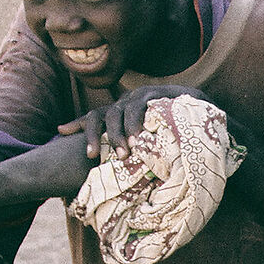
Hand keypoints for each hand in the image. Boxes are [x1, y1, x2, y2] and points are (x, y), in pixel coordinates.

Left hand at [61, 84, 181, 160]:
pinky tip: (138, 137)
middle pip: (100, 115)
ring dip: (118, 134)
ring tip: (123, 153)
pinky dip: (136, 122)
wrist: (202, 110)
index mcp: (120, 112)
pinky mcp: (155, 93)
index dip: (77, 123)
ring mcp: (139, 96)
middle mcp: (126, 101)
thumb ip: (131, 149)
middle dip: (95, 136)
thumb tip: (113, 171)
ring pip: (118, 112)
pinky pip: (139, 106)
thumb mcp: (148, 141)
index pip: (94, 115)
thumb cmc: (173, 131)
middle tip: (93, 157)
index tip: (60, 131)